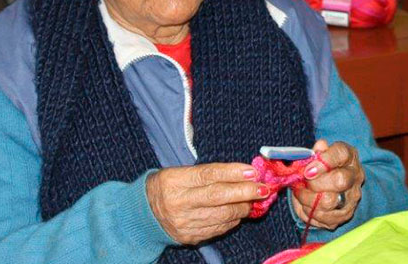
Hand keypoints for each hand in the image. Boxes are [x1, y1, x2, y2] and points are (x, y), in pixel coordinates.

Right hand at [146, 162, 268, 244]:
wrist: (144, 213)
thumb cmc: (169, 185)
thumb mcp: (181, 172)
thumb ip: (210, 173)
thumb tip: (245, 173)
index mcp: (175, 181)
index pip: (208, 175)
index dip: (232, 173)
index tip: (253, 171)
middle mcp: (178, 202)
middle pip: (217, 197)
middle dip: (244, 192)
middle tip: (263, 189)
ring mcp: (183, 222)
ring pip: (221, 215)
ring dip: (242, 208)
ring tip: (253, 200)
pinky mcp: (188, 237)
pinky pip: (217, 229)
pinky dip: (232, 220)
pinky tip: (239, 213)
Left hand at [290, 139, 364, 229]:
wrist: (329, 189)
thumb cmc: (321, 169)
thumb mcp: (318, 156)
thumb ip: (317, 151)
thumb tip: (320, 146)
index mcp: (349, 156)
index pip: (341, 154)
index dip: (323, 162)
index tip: (307, 170)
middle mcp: (355, 176)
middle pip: (340, 180)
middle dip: (315, 183)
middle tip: (304, 182)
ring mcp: (352, 197)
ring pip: (329, 201)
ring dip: (308, 199)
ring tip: (301, 193)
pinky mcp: (345, 215)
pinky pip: (325, 217)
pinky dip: (310, 212)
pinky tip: (307, 205)